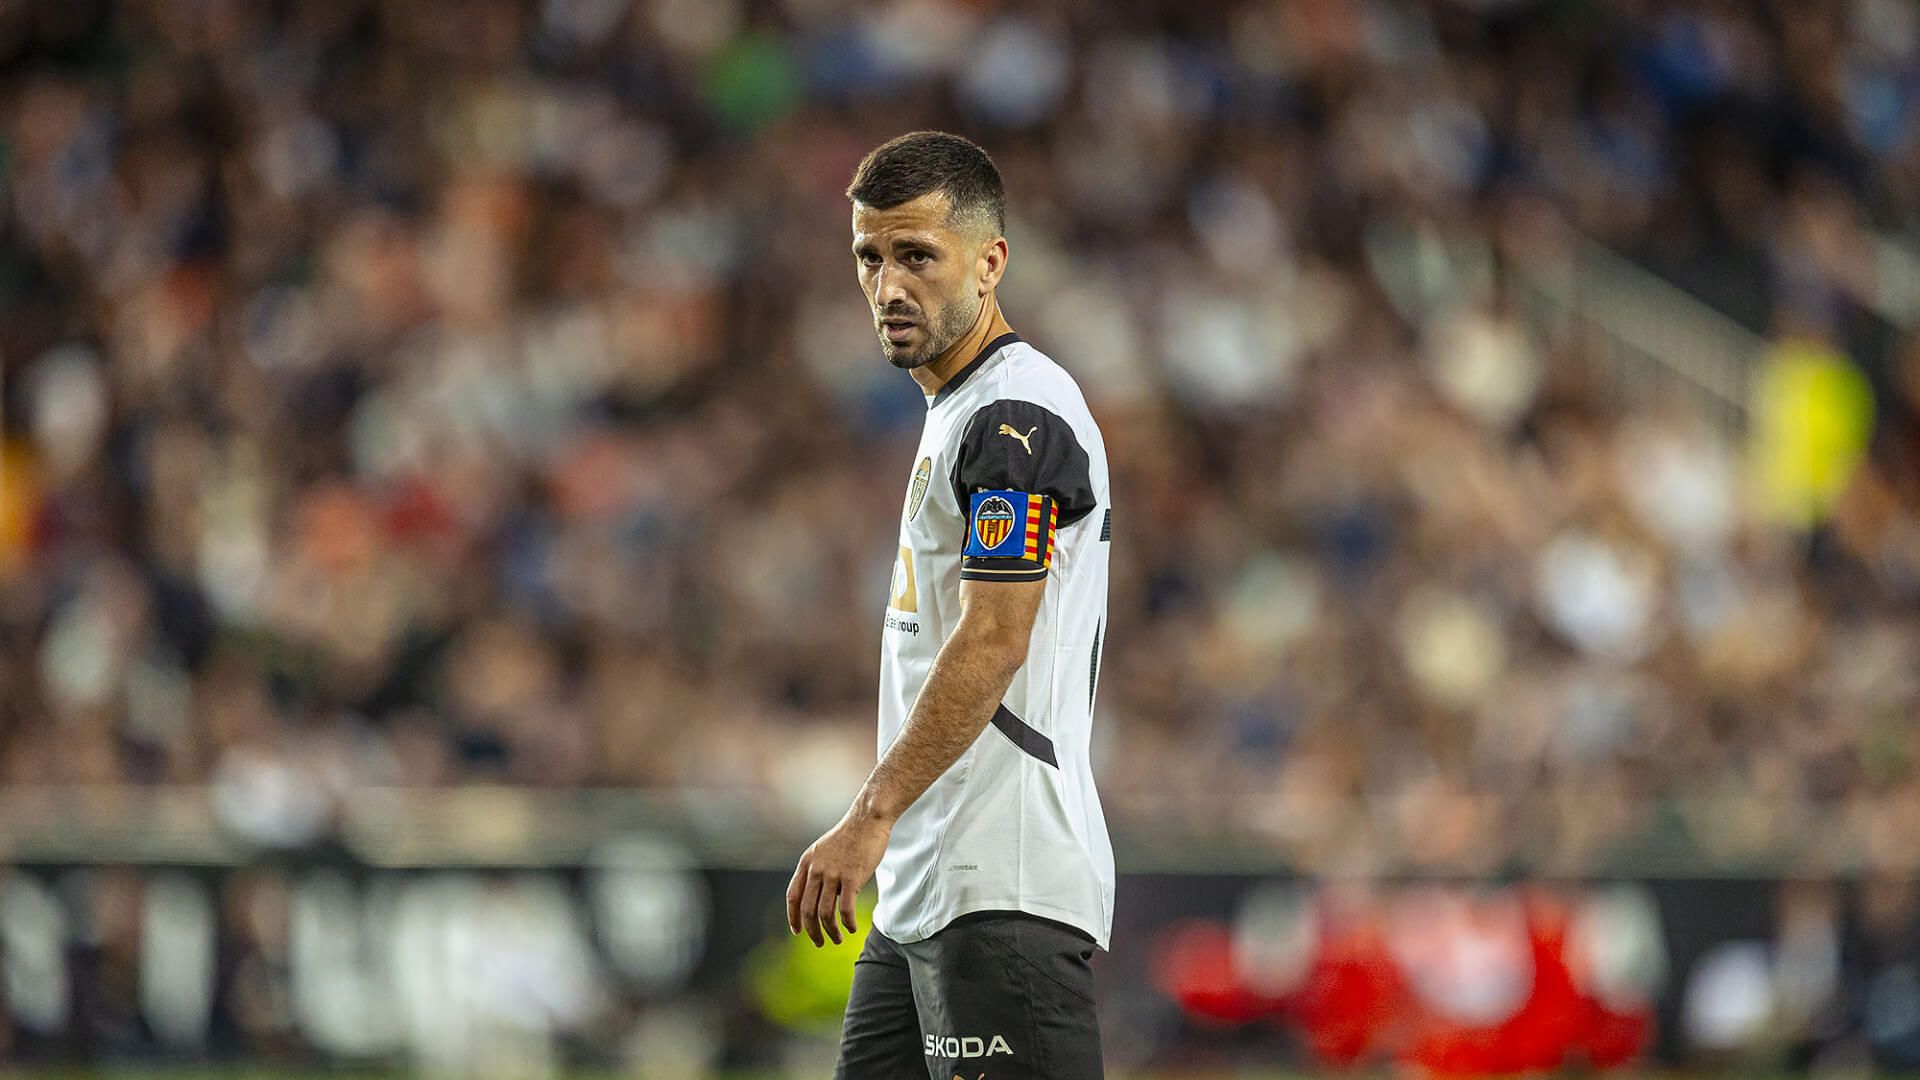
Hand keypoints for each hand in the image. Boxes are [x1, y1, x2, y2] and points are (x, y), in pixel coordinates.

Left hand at [786, 807, 890, 946]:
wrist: (867, 820)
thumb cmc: (849, 836)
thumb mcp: (823, 850)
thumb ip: (817, 870)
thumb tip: (819, 895)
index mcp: (807, 863)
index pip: (793, 896)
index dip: (793, 917)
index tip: (797, 931)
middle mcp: (816, 870)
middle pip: (807, 909)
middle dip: (811, 931)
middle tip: (819, 943)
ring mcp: (833, 874)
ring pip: (825, 913)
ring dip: (830, 931)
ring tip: (836, 939)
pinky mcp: (852, 877)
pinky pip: (845, 908)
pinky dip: (847, 923)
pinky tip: (851, 928)